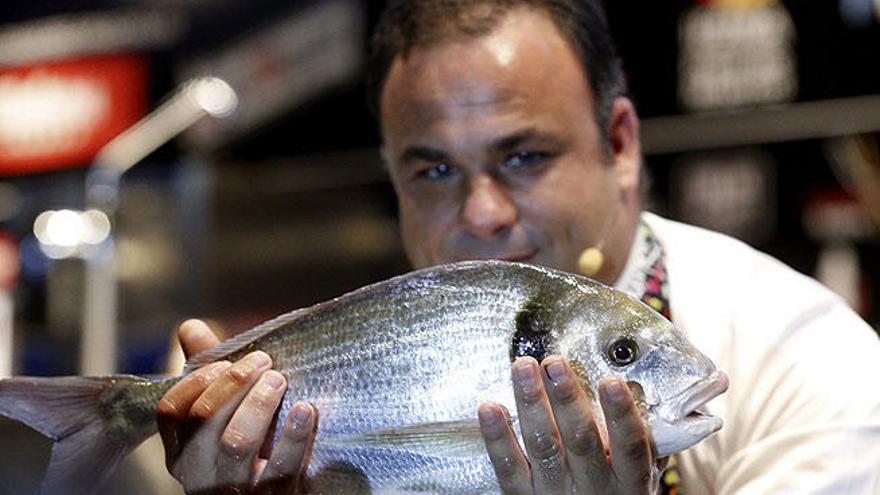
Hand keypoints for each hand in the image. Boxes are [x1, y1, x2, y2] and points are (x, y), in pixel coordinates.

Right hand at [157, 319, 317, 493]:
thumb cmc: (251, 449)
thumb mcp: (226, 415)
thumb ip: (209, 374)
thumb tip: (190, 326)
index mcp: (181, 452)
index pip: (171, 409)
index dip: (198, 379)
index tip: (226, 361)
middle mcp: (198, 475)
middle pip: (203, 419)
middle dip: (234, 382)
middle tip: (264, 362)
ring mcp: (233, 492)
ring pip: (236, 442)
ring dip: (259, 402)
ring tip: (280, 379)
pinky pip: (280, 468)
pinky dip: (293, 435)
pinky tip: (304, 409)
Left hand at [478, 355, 659, 493]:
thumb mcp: (636, 481)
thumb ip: (636, 444)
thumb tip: (635, 394)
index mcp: (628, 483)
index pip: (630, 446)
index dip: (621, 414)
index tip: (612, 382)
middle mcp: (593, 489)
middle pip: (580, 439)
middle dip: (566, 398)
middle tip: (555, 364)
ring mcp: (555, 494)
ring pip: (543, 445)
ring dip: (531, 402)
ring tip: (524, 369)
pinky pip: (509, 468)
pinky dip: (498, 437)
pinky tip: (490, 408)